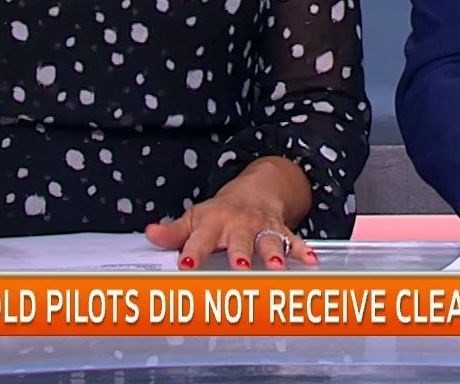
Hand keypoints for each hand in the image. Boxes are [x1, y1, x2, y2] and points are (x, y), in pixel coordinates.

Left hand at [145, 156, 316, 269]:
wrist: (253, 192)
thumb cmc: (219, 213)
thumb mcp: (193, 218)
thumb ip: (173, 232)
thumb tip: (150, 234)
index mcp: (213, 223)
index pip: (200, 239)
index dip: (192, 251)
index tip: (186, 264)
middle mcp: (238, 225)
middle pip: (239, 239)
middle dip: (240, 253)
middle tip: (239, 266)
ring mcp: (261, 227)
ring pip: (268, 240)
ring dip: (273, 253)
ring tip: (277, 268)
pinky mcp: (280, 230)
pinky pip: (293, 240)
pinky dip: (302, 250)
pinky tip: (310, 261)